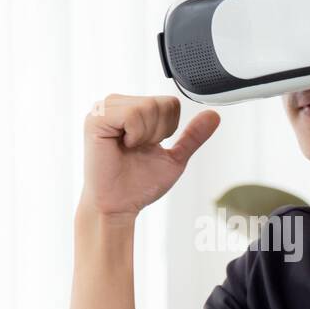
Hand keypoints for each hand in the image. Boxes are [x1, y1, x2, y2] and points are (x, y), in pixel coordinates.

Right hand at [82, 94, 219, 219]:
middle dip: (158, 133)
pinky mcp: (95, 119)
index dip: (169, 130)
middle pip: (161, 103)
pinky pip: (131, 114)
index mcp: (134, 109)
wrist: (119, 205)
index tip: (150, 147)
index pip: (171, 102)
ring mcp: (104, 109)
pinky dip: (134, 134)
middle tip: (138, 150)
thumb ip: (192, 136)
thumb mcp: (174, 158)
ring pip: (147, 106)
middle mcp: (118, 104)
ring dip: (146, 136)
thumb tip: (214, 116)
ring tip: (129, 149)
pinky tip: (122, 146)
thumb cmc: (138, 184)